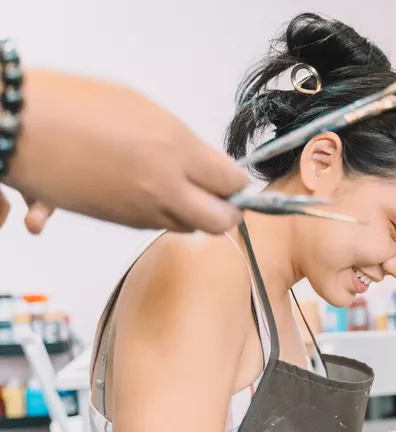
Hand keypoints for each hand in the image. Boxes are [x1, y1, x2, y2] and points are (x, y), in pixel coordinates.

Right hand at [4, 69, 247, 233]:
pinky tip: (143, 192)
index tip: (234, 179)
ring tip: (178, 189)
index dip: (238, 183)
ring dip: (192, 213)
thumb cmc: (75, 105)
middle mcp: (165, 188)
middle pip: (221, 221)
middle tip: (222, 198)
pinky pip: (153, 226)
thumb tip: (204, 163)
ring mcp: (141, 210)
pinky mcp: (118, 222)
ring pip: (187, 227)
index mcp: (178, 151)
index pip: (233, 183)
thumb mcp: (143, 110)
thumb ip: (181, 143)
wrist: (18, 127)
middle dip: (228, 213)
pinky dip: (157, 215)